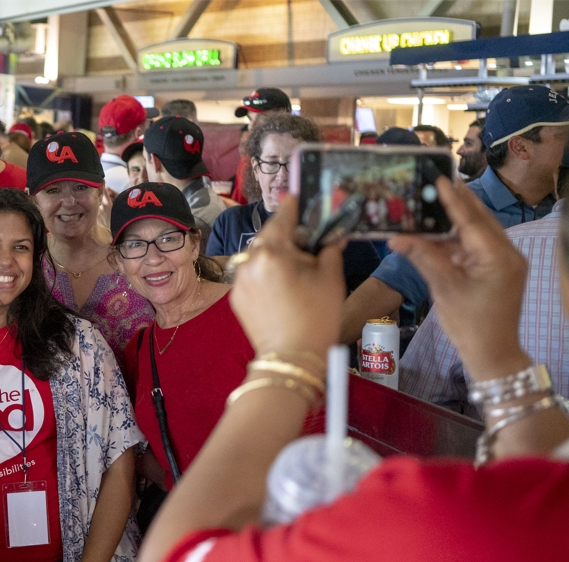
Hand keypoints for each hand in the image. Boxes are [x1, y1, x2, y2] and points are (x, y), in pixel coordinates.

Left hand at [229, 196, 345, 360]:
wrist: (292, 358)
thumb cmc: (317, 317)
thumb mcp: (331, 278)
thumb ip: (329, 249)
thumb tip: (331, 235)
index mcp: (272, 252)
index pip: (282, 217)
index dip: (292, 206)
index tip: (297, 196)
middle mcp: (249, 261)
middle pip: (267, 236)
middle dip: (285, 233)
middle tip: (304, 235)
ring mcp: (239, 281)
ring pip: (257, 255)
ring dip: (274, 253)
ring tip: (294, 262)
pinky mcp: (236, 298)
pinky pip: (251, 274)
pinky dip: (265, 272)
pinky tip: (281, 282)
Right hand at [389, 178, 529, 381]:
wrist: (491, 353)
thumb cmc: (469, 324)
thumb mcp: (444, 288)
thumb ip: (423, 257)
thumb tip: (396, 237)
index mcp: (498, 256)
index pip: (471, 220)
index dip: (452, 199)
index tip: (438, 178)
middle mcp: (508, 253)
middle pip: (479, 220)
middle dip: (458, 202)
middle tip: (437, 180)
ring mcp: (505, 261)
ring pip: (478, 231)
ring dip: (456, 219)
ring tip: (435, 200)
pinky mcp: (498, 269)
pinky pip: (477, 246)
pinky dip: (458, 238)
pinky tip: (439, 230)